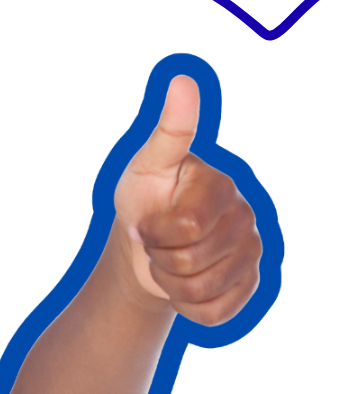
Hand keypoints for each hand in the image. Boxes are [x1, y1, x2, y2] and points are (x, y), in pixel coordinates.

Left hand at [113, 75, 261, 325]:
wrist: (145, 247)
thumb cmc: (144, 199)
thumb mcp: (148, 164)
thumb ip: (170, 130)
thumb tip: (182, 81)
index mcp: (219, 186)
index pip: (185, 227)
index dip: (154, 233)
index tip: (143, 223)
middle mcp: (243, 217)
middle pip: (191, 261)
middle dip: (159, 258)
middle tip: (155, 245)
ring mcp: (250, 252)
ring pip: (202, 290)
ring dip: (170, 284)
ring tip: (167, 264)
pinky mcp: (247, 285)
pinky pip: (216, 312)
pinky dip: (188, 307)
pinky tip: (183, 287)